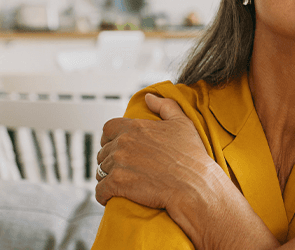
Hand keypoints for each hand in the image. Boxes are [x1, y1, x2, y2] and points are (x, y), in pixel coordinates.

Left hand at [95, 94, 215, 210]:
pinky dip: (104, 195)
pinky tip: (113, 197)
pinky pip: (100, 190)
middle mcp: (123, 143)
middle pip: (103, 152)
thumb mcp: (182, 123)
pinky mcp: (117, 183)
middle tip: (124, 170)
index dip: (110, 139)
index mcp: (135, 127)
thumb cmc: (191, 155)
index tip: (117, 148)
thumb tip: (149, 97)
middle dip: (110, 161)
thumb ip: (165, 106)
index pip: (108, 129)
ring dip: (107, 178)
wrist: (194, 184)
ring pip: (100, 172)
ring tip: (121, 184)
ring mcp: (118, 163)